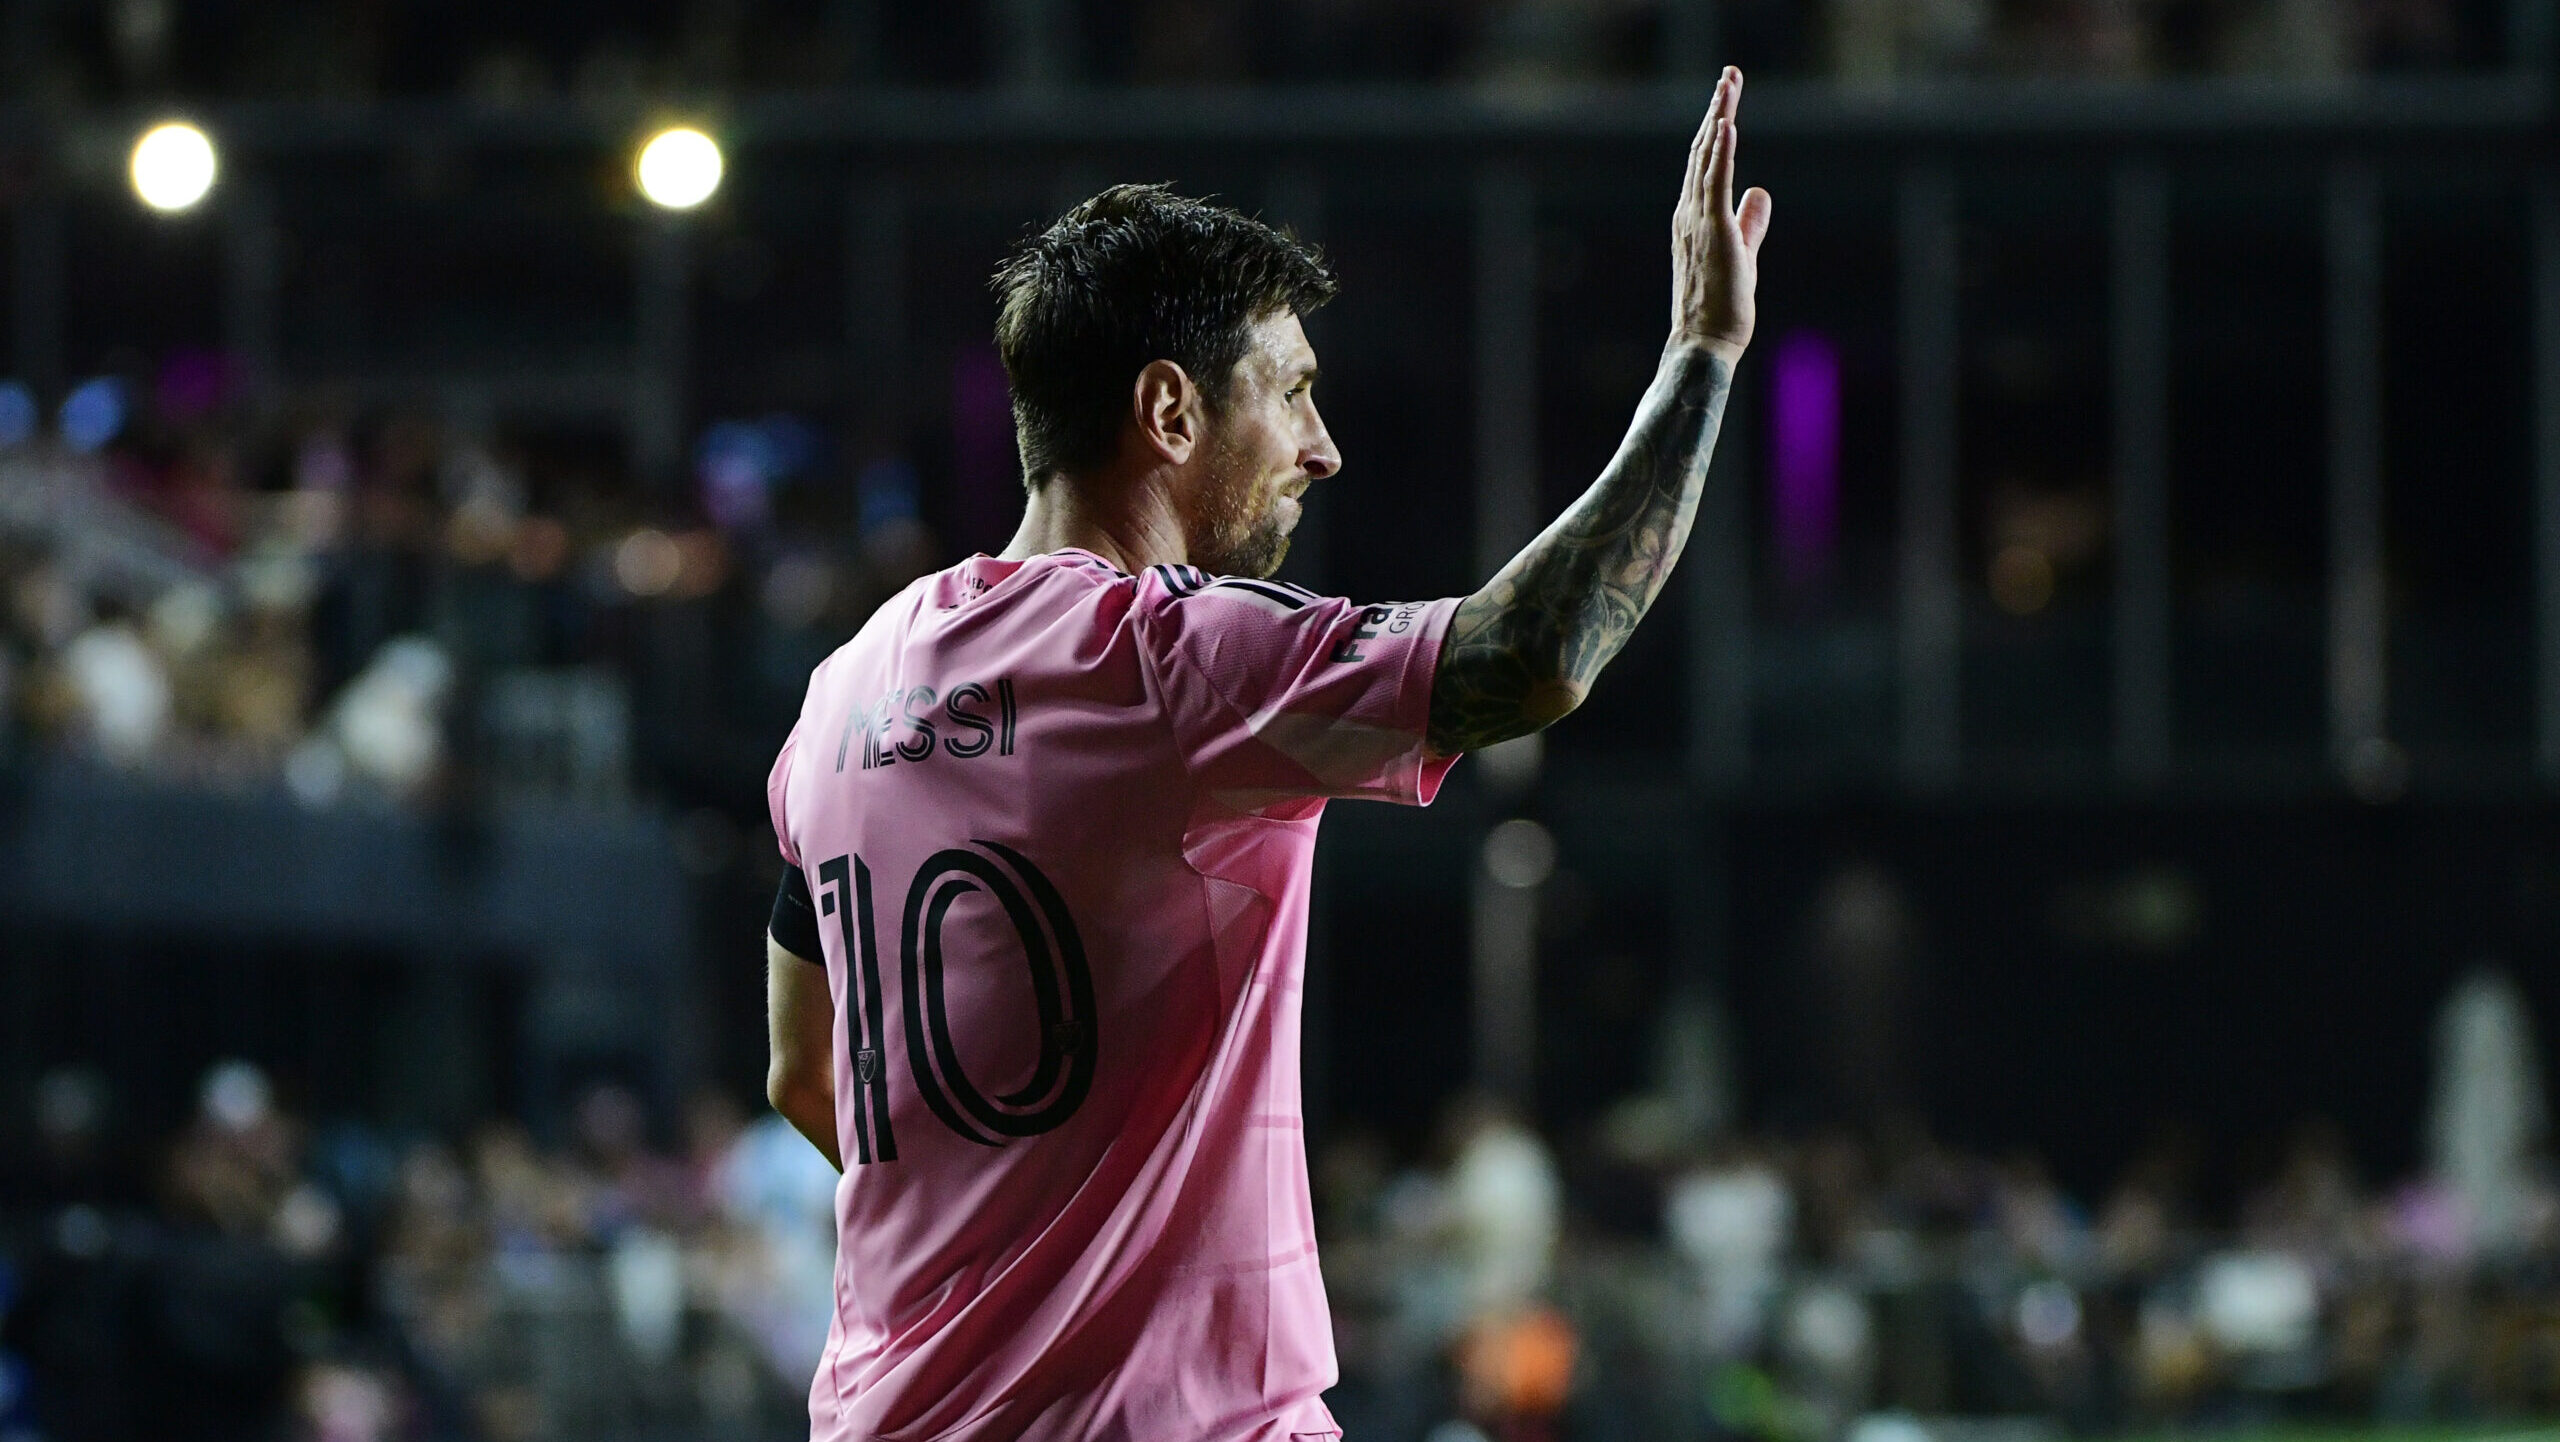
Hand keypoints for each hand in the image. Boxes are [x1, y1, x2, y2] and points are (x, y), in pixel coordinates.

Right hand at [1671, 67, 1772, 358]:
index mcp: (1694, 218)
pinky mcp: (1714, 233)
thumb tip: (1761, 191)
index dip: (1716, 127)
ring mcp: (1698, 222)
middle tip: (1730, 75)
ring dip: (1719, 117)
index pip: (1705, 163)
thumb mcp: (1742, 254)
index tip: (1727, 97)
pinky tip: (1727, 125)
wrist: (1704, 345)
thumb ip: (1750, 221)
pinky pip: (1715, 185)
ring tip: (1729, 84)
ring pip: (1707, 159)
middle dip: (1718, 109)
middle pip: (1702, 150)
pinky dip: (1720, 153)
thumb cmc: (1720, 308)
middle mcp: (1689, 214)